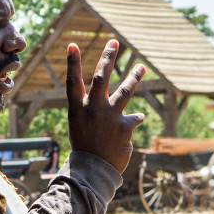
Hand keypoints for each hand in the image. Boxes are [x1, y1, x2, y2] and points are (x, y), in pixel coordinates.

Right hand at [66, 39, 144, 172]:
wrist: (93, 171)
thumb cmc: (86, 147)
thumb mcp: (81, 126)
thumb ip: (94, 110)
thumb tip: (107, 100)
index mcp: (77, 109)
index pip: (73, 82)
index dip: (72, 63)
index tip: (73, 45)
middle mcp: (93, 109)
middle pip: (101, 77)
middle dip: (108, 57)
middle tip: (114, 42)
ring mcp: (109, 117)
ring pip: (125, 91)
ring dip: (134, 77)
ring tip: (141, 67)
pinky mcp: (124, 127)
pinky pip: (133, 118)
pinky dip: (135, 119)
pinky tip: (136, 120)